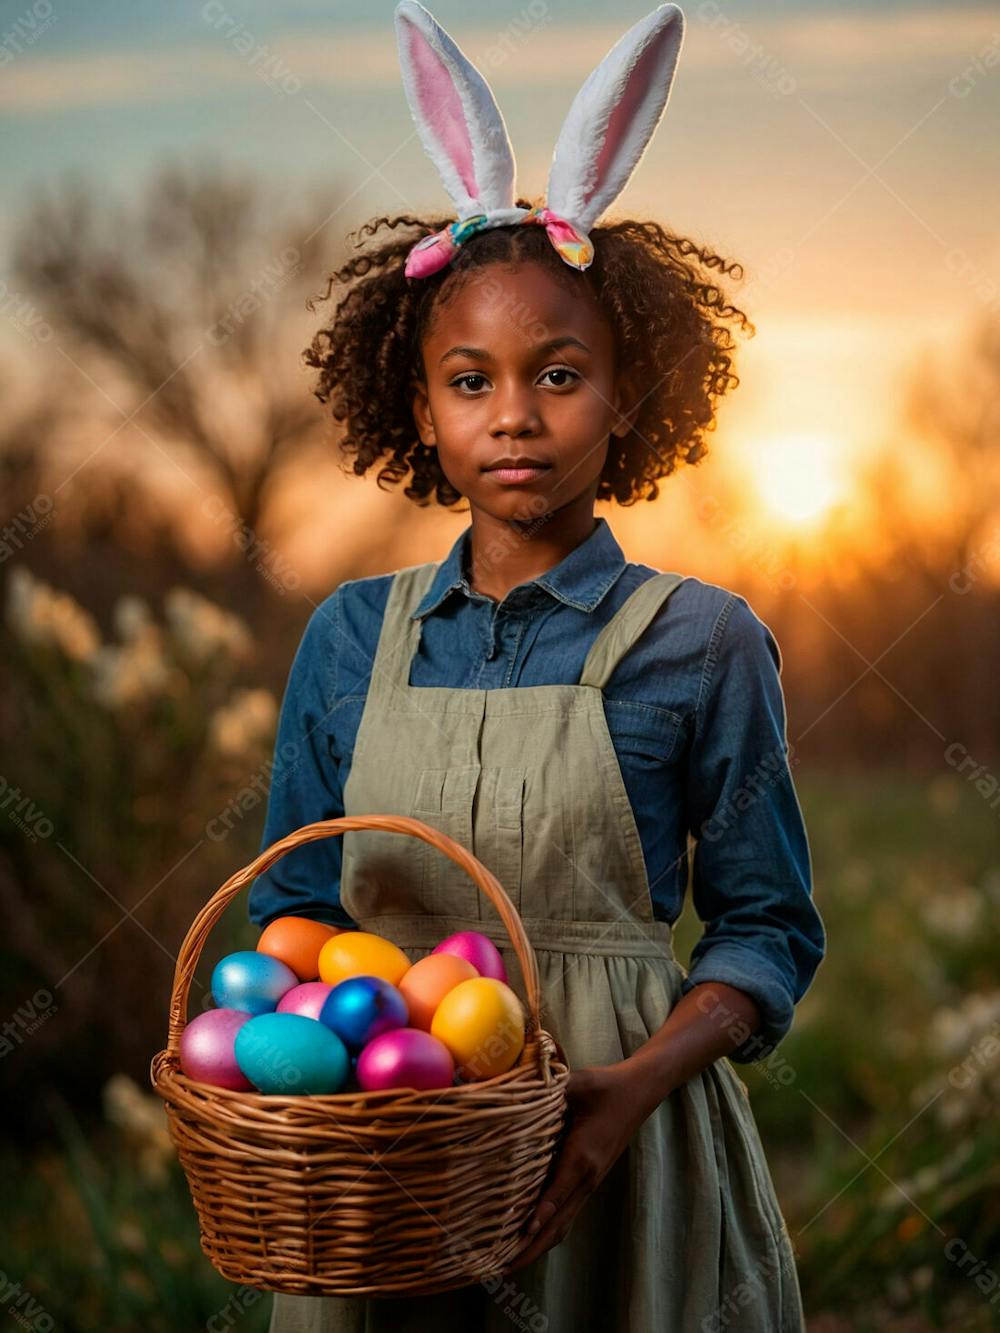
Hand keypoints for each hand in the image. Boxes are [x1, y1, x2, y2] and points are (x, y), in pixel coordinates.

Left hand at [502, 1062, 655, 1272]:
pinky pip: (567, 1214)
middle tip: (499, 1268)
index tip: (518, 1237)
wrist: (640, 1093)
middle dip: (530, 1249)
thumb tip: (520, 1084)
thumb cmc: (608, 1086)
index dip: (538, 1216)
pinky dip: (547, 1231)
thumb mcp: (580, 1083)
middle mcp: (587, 1178)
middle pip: (558, 1224)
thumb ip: (552, 1087)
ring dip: (537, 1246)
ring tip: (508, 1263)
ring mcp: (590, 1183)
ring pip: (562, 1225)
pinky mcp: (589, 1181)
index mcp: (583, 1157)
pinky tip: (529, 1237)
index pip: (557, 1193)